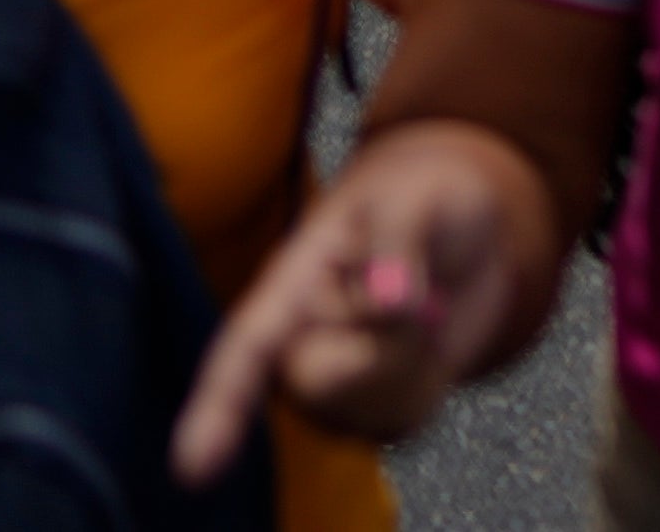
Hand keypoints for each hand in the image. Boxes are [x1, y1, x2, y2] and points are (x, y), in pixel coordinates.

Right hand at [173, 132, 536, 479]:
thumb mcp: (420, 193)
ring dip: (413, 358)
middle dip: (386, 343)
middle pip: (321, 381)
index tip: (193, 465)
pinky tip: (429, 342)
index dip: (218, 404)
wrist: (466, 226)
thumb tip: (388, 301)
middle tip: (419, 292)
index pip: (247, 344)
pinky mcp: (370, 407)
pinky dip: (431, 381)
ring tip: (421, 306)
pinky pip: (402, 419)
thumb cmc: (424, 198)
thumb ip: (400, 237)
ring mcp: (332, 382)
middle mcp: (298, 339)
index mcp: (293, 277)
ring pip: (366, 405)